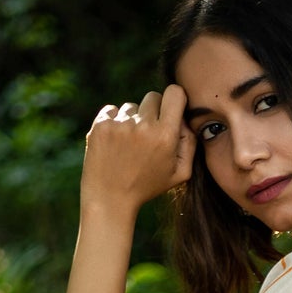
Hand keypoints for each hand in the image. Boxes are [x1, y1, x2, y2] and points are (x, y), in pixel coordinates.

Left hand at [81, 85, 193, 224]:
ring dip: (132, 120)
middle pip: (153, 97)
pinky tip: (114, 143)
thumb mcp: (180, 173)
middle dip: (153, 112)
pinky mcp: (101, 125)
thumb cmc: (148, 186)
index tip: (170, 109)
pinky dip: (113, 122)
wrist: (110, 199)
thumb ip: (189, 143)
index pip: (174, 93)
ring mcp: (120, 124)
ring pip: (131, 106)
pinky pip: (112, 110)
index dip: (174, 99)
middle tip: (147, 136)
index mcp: (165, 135)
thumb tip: (184, 117)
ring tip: (128, 146)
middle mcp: (143, 126)